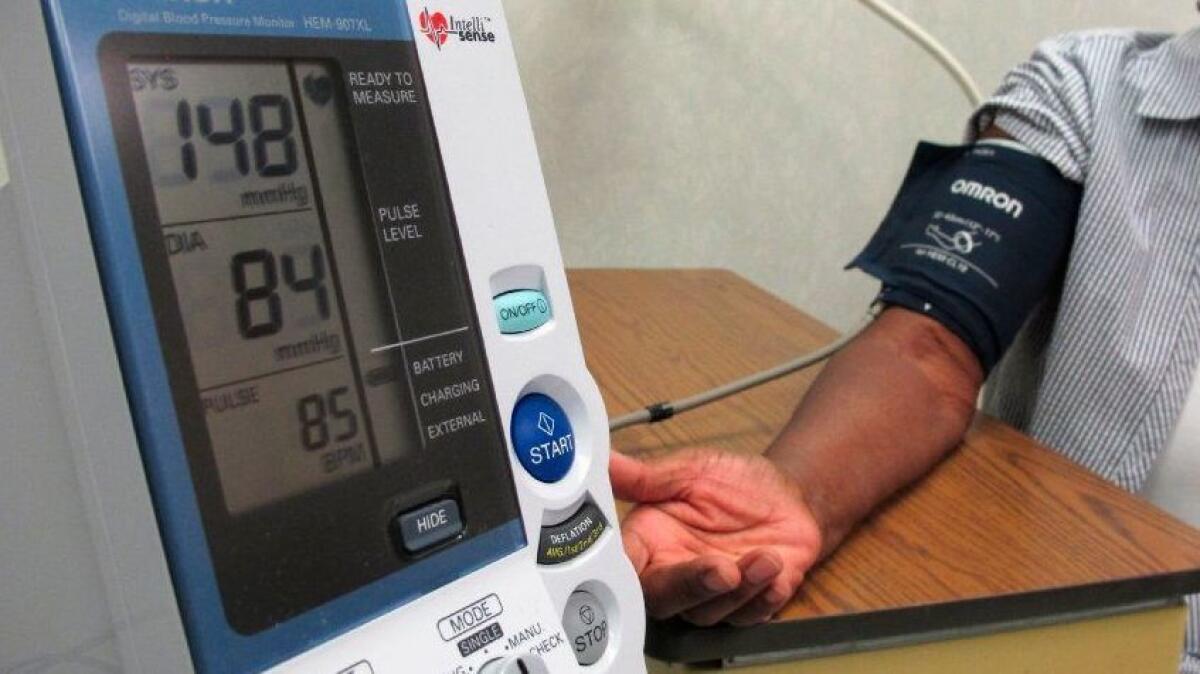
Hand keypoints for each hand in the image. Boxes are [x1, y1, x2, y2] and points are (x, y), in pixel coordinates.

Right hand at [610, 448, 821, 625]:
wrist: (788, 495)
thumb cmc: (733, 482)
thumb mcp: (689, 470)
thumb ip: (644, 477)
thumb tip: (606, 460)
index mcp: (650, 541)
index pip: (624, 566)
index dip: (623, 573)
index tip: (640, 566)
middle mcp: (673, 572)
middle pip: (664, 599)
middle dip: (693, 587)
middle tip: (723, 569)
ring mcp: (710, 594)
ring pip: (709, 612)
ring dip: (740, 590)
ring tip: (765, 558)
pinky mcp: (747, 605)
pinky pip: (749, 616)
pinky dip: (764, 598)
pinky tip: (776, 572)